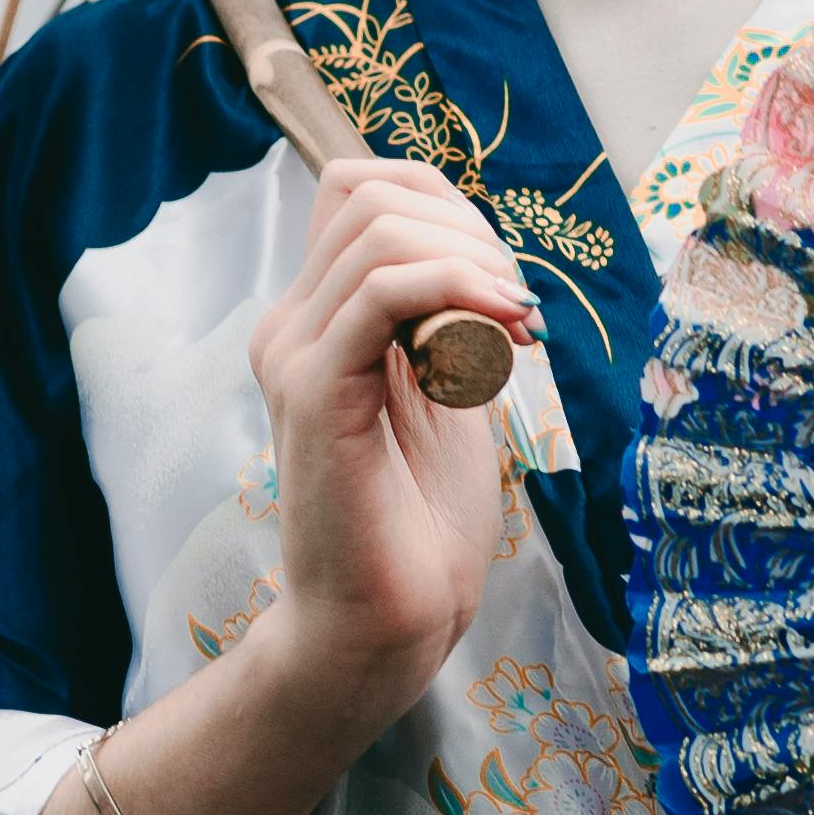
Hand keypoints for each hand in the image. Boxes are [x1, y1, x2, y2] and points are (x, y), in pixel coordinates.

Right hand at [247, 153, 534, 760]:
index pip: (362, 190)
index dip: (447, 209)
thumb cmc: (423, 526)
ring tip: (516, 332)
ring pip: (378, 230)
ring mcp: (295, 354)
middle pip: (369, 193)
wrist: (388, 624)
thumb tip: (478, 254)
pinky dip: (453, 290)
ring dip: (473, 265)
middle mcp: (294, 326)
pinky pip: (380, 292)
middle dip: (469, 231)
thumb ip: (447, 324)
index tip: (505, 288)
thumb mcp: (449, 395)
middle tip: (519, 315)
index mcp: (321, 321)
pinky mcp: (312, 392)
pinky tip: (497, 338)